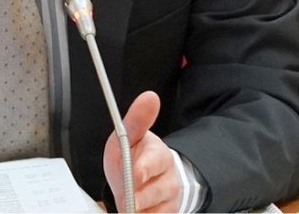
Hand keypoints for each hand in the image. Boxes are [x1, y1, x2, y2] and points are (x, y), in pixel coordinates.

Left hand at [104, 91, 180, 212]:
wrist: (139, 179)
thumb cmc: (132, 156)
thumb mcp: (127, 137)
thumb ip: (136, 121)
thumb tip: (150, 96)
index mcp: (158, 153)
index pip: (156, 159)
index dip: (145, 168)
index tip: (136, 174)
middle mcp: (169, 176)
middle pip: (159, 189)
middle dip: (141, 196)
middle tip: (128, 199)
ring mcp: (170, 197)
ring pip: (158, 208)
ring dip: (140, 209)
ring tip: (129, 206)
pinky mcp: (169, 212)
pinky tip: (137, 211)